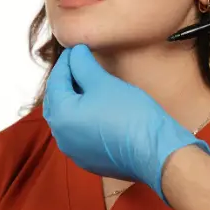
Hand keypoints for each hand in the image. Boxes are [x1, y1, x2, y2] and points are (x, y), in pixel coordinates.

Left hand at [43, 44, 209, 200]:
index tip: (75, 49)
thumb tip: (76, 52)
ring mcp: (74, 151)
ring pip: (67, 119)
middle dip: (65, 81)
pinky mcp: (89, 160)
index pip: (56, 81)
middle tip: (77, 64)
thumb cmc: (129, 114)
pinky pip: (79, 134)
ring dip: (73, 101)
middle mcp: (61, 136)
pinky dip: (82, 119)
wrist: (153, 151)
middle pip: (57, 101)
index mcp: (61, 115)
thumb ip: (84, 65)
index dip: (65, 62)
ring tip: (85, 84)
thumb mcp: (104, 83)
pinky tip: (95, 109)